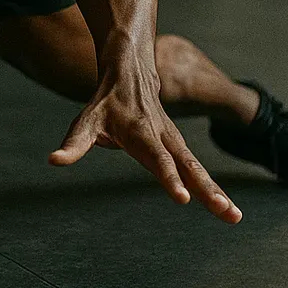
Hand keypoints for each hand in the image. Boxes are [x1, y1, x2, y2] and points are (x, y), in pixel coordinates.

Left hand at [50, 64, 242, 223]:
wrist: (131, 70)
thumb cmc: (106, 101)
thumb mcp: (86, 120)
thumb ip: (74, 143)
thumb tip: (54, 160)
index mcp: (141, 133)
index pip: (158, 159)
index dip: (169, 178)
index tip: (183, 198)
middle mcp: (163, 137)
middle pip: (188, 166)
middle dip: (207, 190)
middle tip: (225, 212)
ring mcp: (175, 141)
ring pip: (198, 168)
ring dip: (217, 192)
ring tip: (233, 217)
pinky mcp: (180, 146)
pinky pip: (198, 169)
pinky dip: (214, 187)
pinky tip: (226, 208)